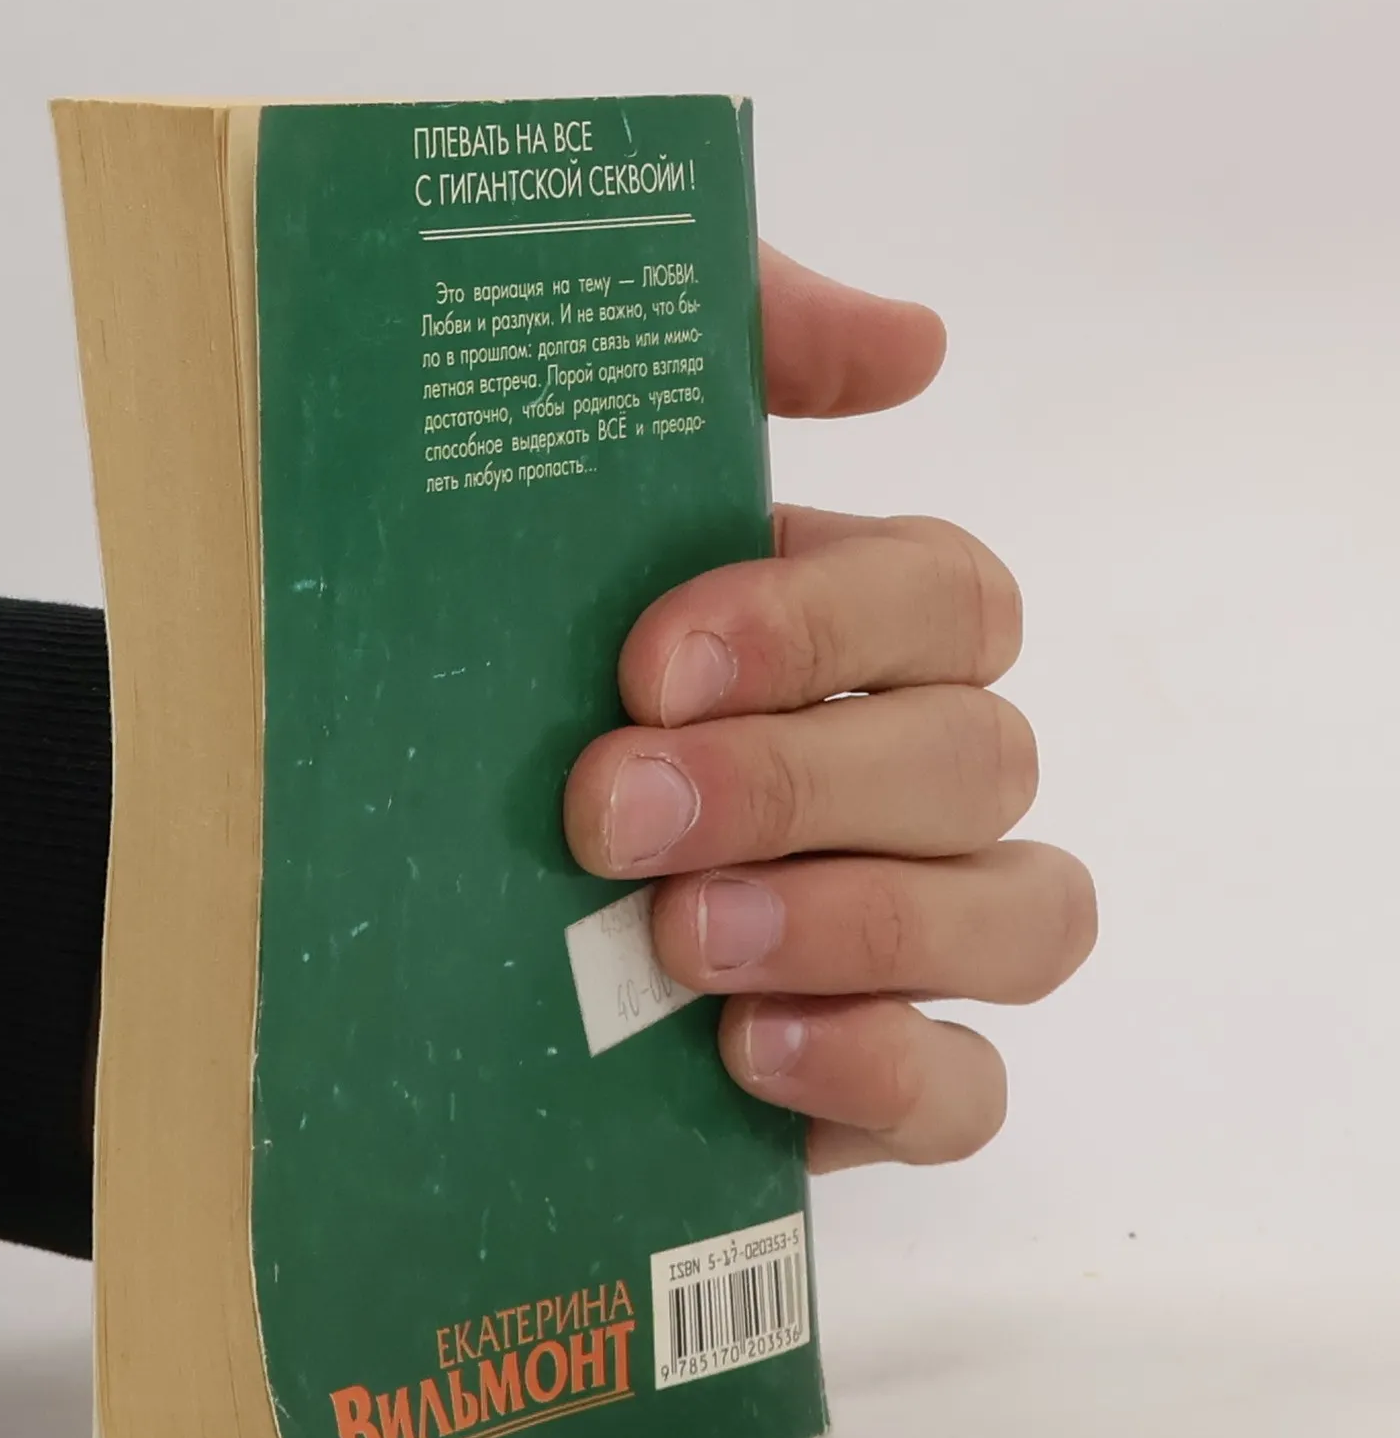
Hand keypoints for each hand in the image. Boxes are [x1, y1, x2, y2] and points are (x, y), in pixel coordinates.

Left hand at [563, 246, 1095, 1172]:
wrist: (413, 895)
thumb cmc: (526, 665)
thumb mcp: (590, 479)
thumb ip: (741, 358)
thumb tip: (912, 344)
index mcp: (873, 633)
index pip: (948, 598)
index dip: (818, 627)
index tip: (647, 664)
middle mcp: (929, 774)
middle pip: (974, 760)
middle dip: (793, 785)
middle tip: (613, 813)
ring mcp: (932, 932)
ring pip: (1025, 918)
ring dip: (859, 925)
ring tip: (684, 941)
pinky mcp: (889, 1079)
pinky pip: (970, 1093)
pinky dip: (884, 1076)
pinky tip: (750, 1055)